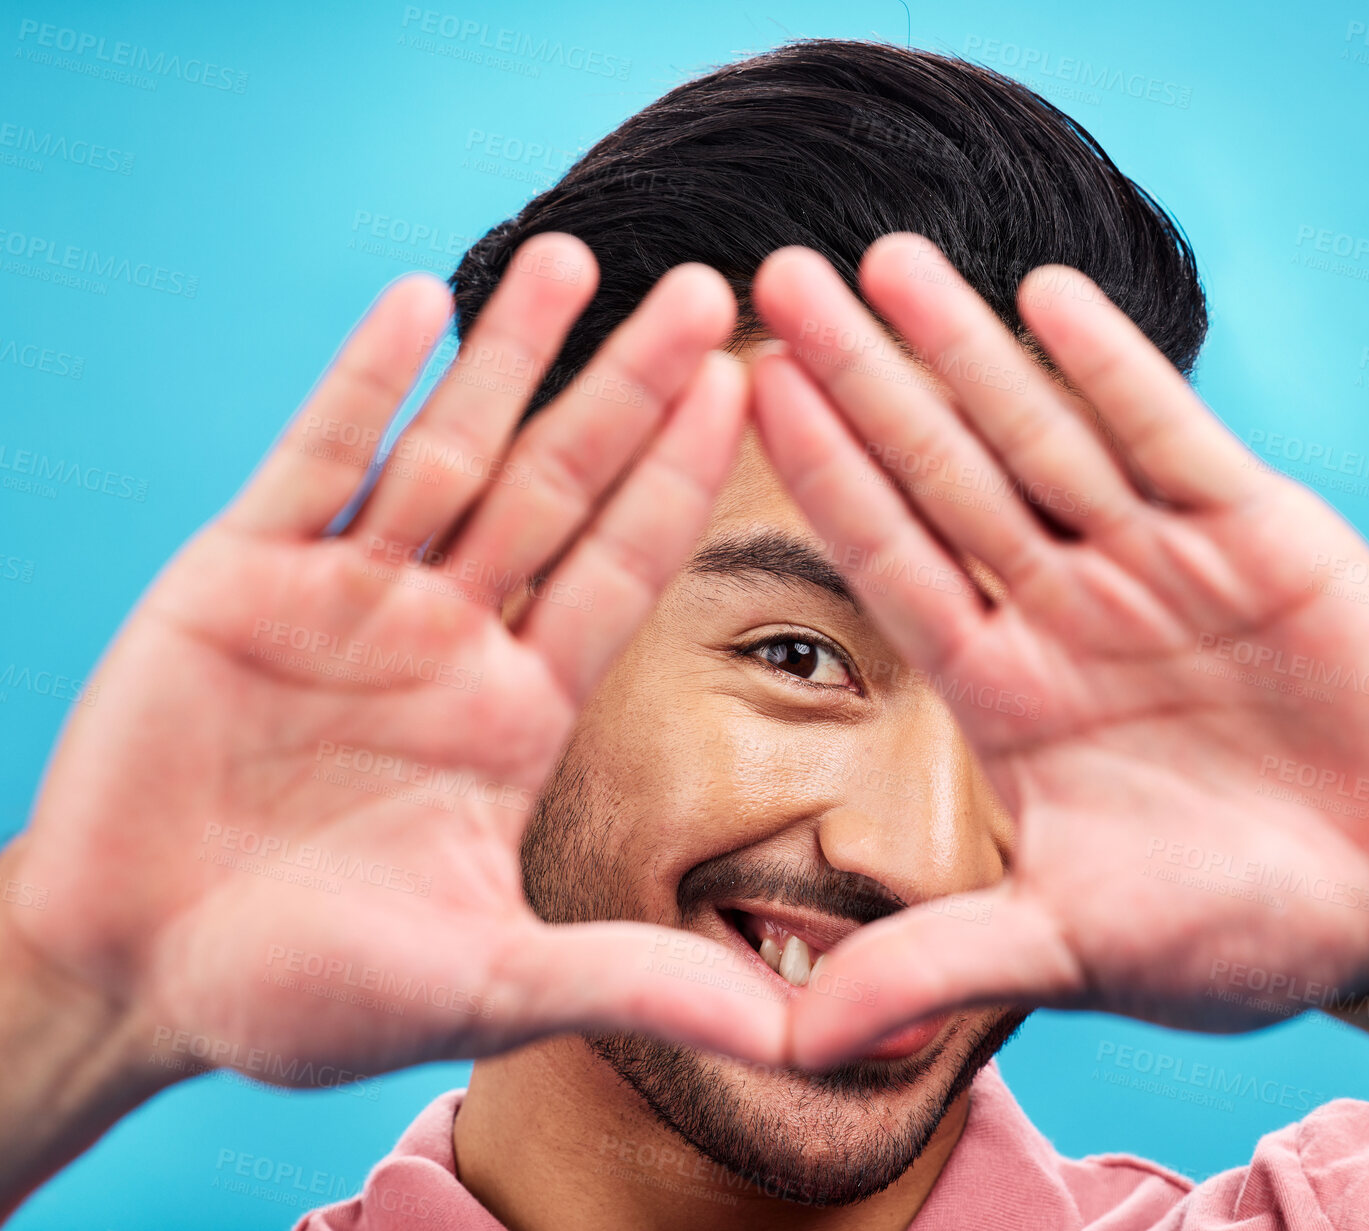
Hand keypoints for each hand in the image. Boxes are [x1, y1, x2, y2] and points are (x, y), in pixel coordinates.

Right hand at [4, 235, 785, 1102]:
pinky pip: (313, 460)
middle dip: (628, 389)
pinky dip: (362, 382)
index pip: (621, 567)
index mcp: (518, 710)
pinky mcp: (241, 576)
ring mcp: (348, 595)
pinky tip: (420, 302)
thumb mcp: (482, 987)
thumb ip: (629, 983)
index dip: (683, 479)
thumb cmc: (305, 991)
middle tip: (710, 290)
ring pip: (448, 450)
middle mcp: (449, 634)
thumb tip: (791, 1039)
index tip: (750, 389)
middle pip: (558, 485)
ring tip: (579, 256)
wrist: (133, 972)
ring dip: (509, 355)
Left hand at [748, 234, 1368, 1065]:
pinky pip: (1169, 434)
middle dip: (864, 378)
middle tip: (774, 279)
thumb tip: (795, 1046)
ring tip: (885, 258)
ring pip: (1041, 432)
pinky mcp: (1257, 533)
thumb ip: (939, 965)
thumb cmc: (1234, 930)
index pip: (890, 559)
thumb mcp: (1074, 949)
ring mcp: (1153, 561)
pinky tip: (1043, 294)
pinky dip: (1112, 367)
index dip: (820, 474)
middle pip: (942, 470)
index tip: (746, 390)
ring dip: (965, 346)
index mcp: (1005, 690)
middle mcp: (1062, 606)